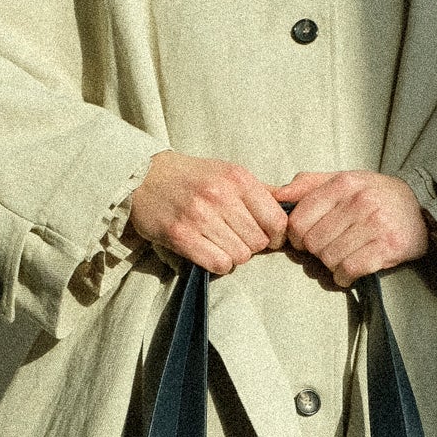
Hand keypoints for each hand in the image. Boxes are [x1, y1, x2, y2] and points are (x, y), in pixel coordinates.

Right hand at [129, 150, 289, 273]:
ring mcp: (199, 216)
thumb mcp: (228, 172)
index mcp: (238, 178)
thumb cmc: (192, 177)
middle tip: (236, 239)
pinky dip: (218, 264)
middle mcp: (220, 195)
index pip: (277, 220)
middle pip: (259, 242)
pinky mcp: (181, 235)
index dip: (276, 236)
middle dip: (252, 246)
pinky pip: (218, 264)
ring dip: (234, 255)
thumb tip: (292, 204)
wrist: (144, 176)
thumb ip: (260, 191)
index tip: (267, 237)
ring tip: (220, 243)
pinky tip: (209, 253)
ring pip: (240, 256)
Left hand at [273, 170, 429, 287]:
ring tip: (343, 257)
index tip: (305, 240)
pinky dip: (344, 277)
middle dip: (315, 252)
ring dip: (331, 265)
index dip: (295, 236)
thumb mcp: (345, 179)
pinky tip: (349, 272)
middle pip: (312, 243)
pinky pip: (349, 270)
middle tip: (327, 249)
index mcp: (343, 184)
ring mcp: (375, 225)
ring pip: (329, 258)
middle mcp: (359, 202)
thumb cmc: (377, 196)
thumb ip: (309, 184)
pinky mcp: (388, 247)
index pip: (299, 219)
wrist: (423, 208)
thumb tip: (277, 194)